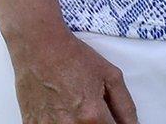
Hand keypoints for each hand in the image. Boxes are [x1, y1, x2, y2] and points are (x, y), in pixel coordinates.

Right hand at [7, 24, 137, 123]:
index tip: (113, 120)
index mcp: (91, 115)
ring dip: (80, 123)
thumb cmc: (75, 59)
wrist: (40, 49)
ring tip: (76, 106)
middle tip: (96, 110)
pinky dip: (60, 122)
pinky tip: (61, 109)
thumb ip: (125, 106)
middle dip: (99, 123)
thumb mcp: (111, 77)